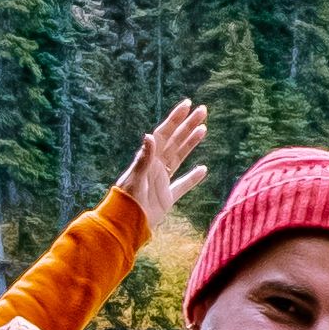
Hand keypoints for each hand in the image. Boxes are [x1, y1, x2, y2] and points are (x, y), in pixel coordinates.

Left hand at [121, 98, 210, 234]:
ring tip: (203, 129)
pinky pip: (182, 184)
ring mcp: (161, 181)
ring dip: (191, 143)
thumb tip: (149, 135)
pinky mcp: (166, 197)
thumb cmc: (126, 200)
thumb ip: (144, 158)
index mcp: (149, 159)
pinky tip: (203, 169)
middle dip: (188, 125)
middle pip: (175, 141)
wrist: (125, 224)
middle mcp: (155, 167)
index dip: (176, 119)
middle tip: (203, 110)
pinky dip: (193, 178)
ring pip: (180, 157)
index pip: (164, 134)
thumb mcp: (136, 178)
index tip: (188, 105)